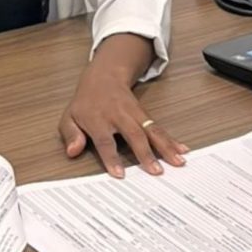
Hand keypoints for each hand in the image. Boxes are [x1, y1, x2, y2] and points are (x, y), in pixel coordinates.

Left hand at [60, 71, 186, 177]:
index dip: (111, 157)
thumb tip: (72, 151)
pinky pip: (159, 127)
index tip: (120, 174)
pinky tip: (182, 149)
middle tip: (156, 171)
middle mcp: (118, 115)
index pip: (104, 140)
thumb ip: (70, 135)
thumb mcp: (69, 117)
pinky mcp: (145, 114)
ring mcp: (134, 113)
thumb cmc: (86, 102)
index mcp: (97, 118)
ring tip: (178, 161)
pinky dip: (172, 139)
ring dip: (166, 146)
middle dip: (146, 153)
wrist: (104, 76)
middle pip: (134, 134)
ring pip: (151, 129)